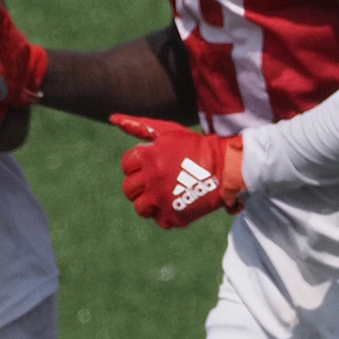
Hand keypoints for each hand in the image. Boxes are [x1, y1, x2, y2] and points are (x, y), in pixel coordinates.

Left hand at [111, 115, 244, 227]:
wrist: (226, 167)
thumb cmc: (196, 146)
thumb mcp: (168, 131)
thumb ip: (139, 126)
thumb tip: (112, 119)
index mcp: (148, 157)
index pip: (127, 166)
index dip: (138, 166)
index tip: (153, 166)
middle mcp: (151, 179)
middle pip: (129, 190)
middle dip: (140, 186)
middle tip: (158, 183)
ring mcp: (161, 199)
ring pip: (140, 208)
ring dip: (150, 203)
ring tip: (166, 196)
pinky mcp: (172, 216)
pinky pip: (160, 220)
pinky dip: (168, 214)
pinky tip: (180, 203)